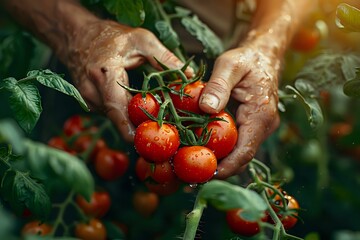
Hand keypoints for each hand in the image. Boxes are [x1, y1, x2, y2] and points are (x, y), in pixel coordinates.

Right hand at [66, 20, 191, 141]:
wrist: (77, 35)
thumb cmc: (110, 35)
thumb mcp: (141, 39)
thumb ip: (165, 57)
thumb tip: (189, 74)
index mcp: (104, 75)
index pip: (116, 108)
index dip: (130, 127)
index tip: (146, 140)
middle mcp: (93, 91)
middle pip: (118, 117)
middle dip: (139, 126)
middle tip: (163, 130)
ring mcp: (89, 99)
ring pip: (115, 117)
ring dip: (133, 119)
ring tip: (156, 117)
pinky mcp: (91, 103)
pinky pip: (111, 113)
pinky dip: (126, 113)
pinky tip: (140, 108)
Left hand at [199, 39, 280, 178]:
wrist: (262, 55)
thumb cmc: (247, 58)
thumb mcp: (230, 64)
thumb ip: (218, 85)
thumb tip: (205, 108)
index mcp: (261, 115)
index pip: (245, 151)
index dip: (226, 167)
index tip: (204, 176)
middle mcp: (263, 126)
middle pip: (241, 157)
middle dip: (218, 169)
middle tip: (190, 178)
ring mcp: (257, 127)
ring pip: (237, 152)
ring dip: (218, 161)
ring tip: (191, 169)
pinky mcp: (250, 125)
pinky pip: (235, 142)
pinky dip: (219, 149)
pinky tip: (200, 150)